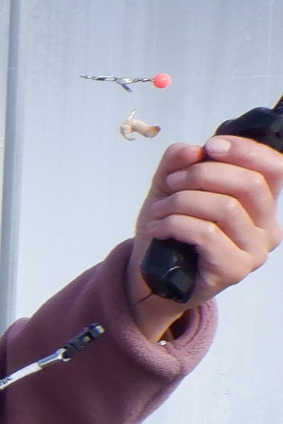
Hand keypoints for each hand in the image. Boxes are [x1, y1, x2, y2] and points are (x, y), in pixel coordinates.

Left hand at [126, 133, 282, 338]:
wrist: (153, 276)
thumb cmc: (171, 229)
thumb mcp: (170, 188)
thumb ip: (179, 163)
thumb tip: (193, 149)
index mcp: (262, 204)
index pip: (275, 169)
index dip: (245, 150)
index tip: (210, 146)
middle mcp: (268, 228)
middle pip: (249, 184)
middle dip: (203, 174)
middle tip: (171, 183)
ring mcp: (255, 252)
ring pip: (226, 207)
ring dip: (182, 201)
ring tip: (158, 209)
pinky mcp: (234, 270)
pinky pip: (207, 234)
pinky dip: (175, 223)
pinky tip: (158, 228)